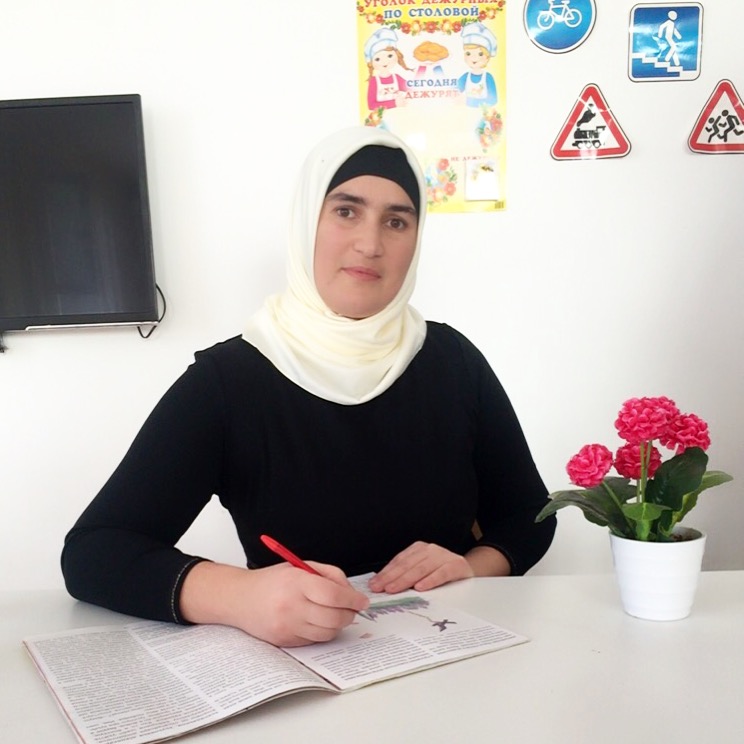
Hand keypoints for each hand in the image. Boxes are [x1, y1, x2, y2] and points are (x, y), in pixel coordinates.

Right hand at [180, 561, 369, 646]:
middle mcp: (292, 606)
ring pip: (327, 633)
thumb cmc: (273, 580)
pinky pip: (314, 640)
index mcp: (297, 582)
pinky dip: (322, 632)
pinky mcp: (285, 641)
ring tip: (334, 614)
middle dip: (349, 614)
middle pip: (334, 618)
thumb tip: (352, 593)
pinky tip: (316, 621)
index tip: (362, 601)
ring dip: (338, 625)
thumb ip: (329, 575)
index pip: (334, 596)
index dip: (354, 600)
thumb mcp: (300, 566)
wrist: (240, 599)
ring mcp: (287, 626)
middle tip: (352, 609)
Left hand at [368, 542, 473, 593]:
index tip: (374, 584)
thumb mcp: (422, 569)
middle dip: (391, 577)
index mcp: (419, 549)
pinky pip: (441, 573)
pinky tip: (421, 587)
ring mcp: (443, 556)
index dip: (385, 573)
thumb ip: (406, 574)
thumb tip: (383, 584)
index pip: (399, 561)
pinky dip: (430, 580)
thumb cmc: (441, 571)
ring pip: (421, 569)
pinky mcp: (456, 565)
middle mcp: (430, 550)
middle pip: (407, 565)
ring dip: (406, 579)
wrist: (468, 569)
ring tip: (394, 588)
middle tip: (380, 588)